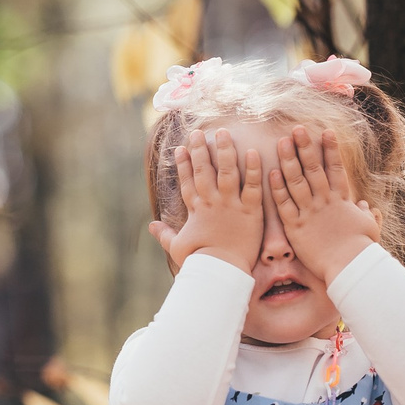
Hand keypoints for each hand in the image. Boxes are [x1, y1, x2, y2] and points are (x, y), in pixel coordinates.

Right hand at [151, 131, 265, 272]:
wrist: (220, 271)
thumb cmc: (199, 262)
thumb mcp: (177, 247)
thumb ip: (164, 235)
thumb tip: (151, 226)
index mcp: (196, 210)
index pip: (187, 181)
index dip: (183, 164)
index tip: (180, 149)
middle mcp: (211, 202)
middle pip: (203, 170)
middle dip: (200, 150)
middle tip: (199, 133)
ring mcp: (230, 204)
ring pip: (227, 170)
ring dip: (225, 150)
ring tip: (223, 133)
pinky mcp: (250, 210)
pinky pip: (252, 185)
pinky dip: (253, 168)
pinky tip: (252, 152)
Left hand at [269, 125, 378, 282]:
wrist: (349, 267)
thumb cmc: (361, 250)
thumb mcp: (368, 228)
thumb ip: (366, 215)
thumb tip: (367, 207)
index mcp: (342, 200)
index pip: (336, 168)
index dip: (331, 149)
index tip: (326, 131)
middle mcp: (324, 201)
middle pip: (313, 168)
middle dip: (305, 146)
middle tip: (297, 128)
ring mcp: (309, 213)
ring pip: (296, 181)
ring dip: (288, 160)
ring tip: (281, 142)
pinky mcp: (296, 227)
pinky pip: (285, 204)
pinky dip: (278, 188)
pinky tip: (271, 173)